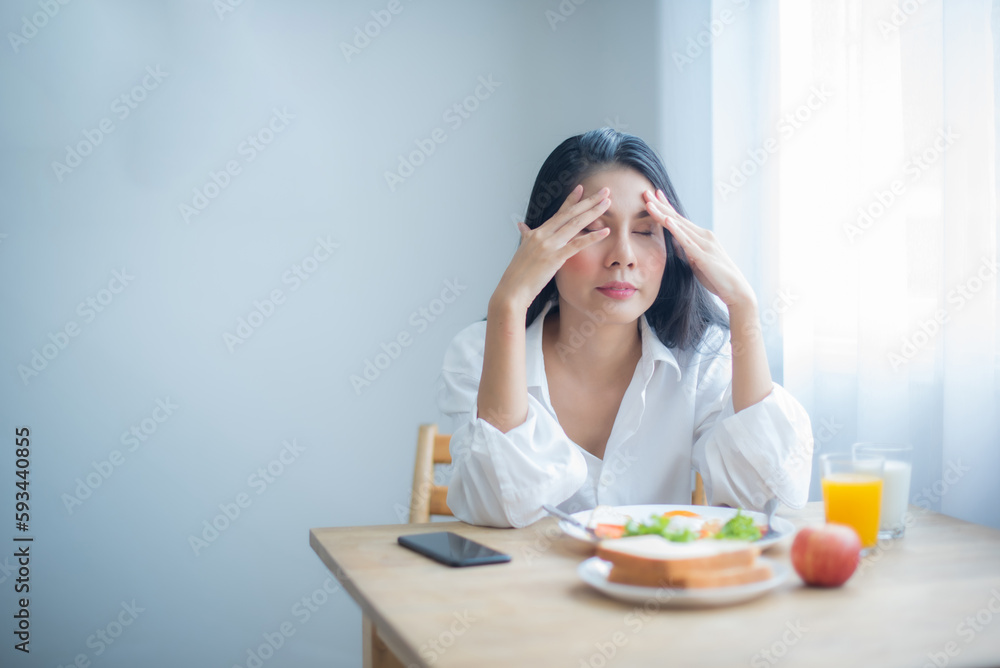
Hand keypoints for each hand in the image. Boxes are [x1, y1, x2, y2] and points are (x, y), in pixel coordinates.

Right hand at [492, 185, 612, 310]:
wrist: (512, 290)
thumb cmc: (518, 274)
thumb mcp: (522, 250)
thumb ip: (525, 235)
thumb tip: (521, 225)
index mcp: (537, 233)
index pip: (558, 213)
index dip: (571, 200)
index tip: (582, 188)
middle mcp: (543, 235)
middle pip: (570, 214)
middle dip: (589, 201)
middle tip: (605, 191)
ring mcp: (549, 245)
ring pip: (575, 224)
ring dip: (593, 212)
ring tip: (608, 203)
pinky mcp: (554, 258)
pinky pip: (577, 245)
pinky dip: (592, 237)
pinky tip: (606, 231)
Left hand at [643, 188, 755, 308]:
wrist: (736, 290)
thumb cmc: (716, 277)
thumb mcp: (696, 261)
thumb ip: (686, 251)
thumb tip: (674, 244)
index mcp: (700, 237)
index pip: (679, 219)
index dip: (666, 207)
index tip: (653, 196)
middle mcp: (703, 236)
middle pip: (677, 218)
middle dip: (660, 205)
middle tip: (645, 192)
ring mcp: (704, 244)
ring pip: (680, 226)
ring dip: (663, 214)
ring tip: (649, 203)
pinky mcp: (704, 256)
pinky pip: (687, 241)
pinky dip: (676, 230)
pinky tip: (667, 221)